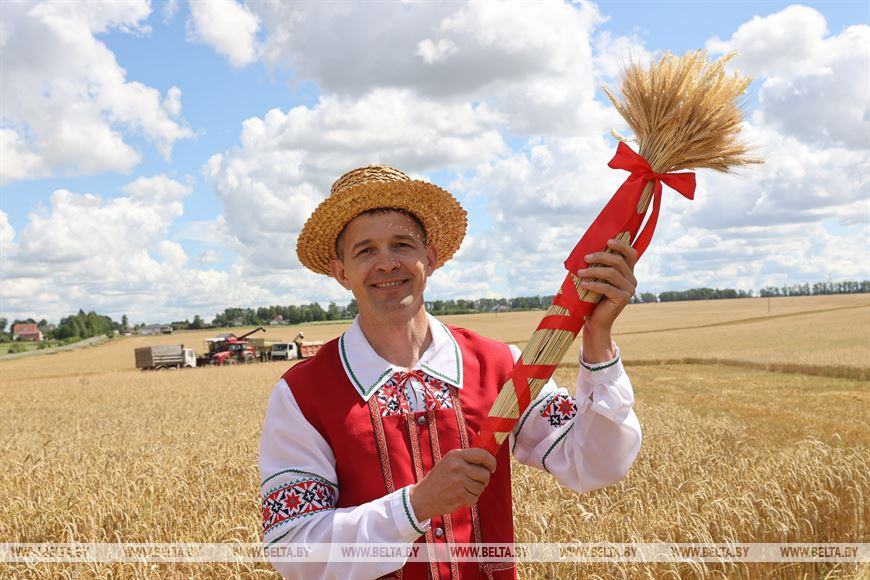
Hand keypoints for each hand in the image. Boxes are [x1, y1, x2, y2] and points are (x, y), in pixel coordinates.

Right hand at [409, 448, 496, 521]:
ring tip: (464, 490)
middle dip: (484, 480)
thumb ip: (466, 460)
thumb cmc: (438, 480)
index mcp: (455, 455)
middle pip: (485, 473)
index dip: (491, 462)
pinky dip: (470, 500)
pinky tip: (460, 497)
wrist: (422, 497)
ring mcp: (458, 481)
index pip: (482, 454)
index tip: (492, 468)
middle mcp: (457, 466)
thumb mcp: (449, 462)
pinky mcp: (459, 495)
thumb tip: (488, 461)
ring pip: (481, 487)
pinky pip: (475, 498)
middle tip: (475, 482)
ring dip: (476, 491)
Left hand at [576, 239, 637, 360]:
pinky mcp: (622, 299)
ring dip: (593, 271)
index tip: (607, 241)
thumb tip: (586, 250)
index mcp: (628, 272)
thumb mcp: (597, 278)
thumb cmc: (593, 297)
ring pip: (611, 273)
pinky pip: (607, 287)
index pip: (631, 254)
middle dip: (601, 256)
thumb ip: (598, 265)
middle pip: (618, 261)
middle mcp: (632, 280)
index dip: (621, 245)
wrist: (595, 321)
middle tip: (585, 257)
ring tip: (579, 272)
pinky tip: (582, 284)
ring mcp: (629, 290)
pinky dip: (593, 284)